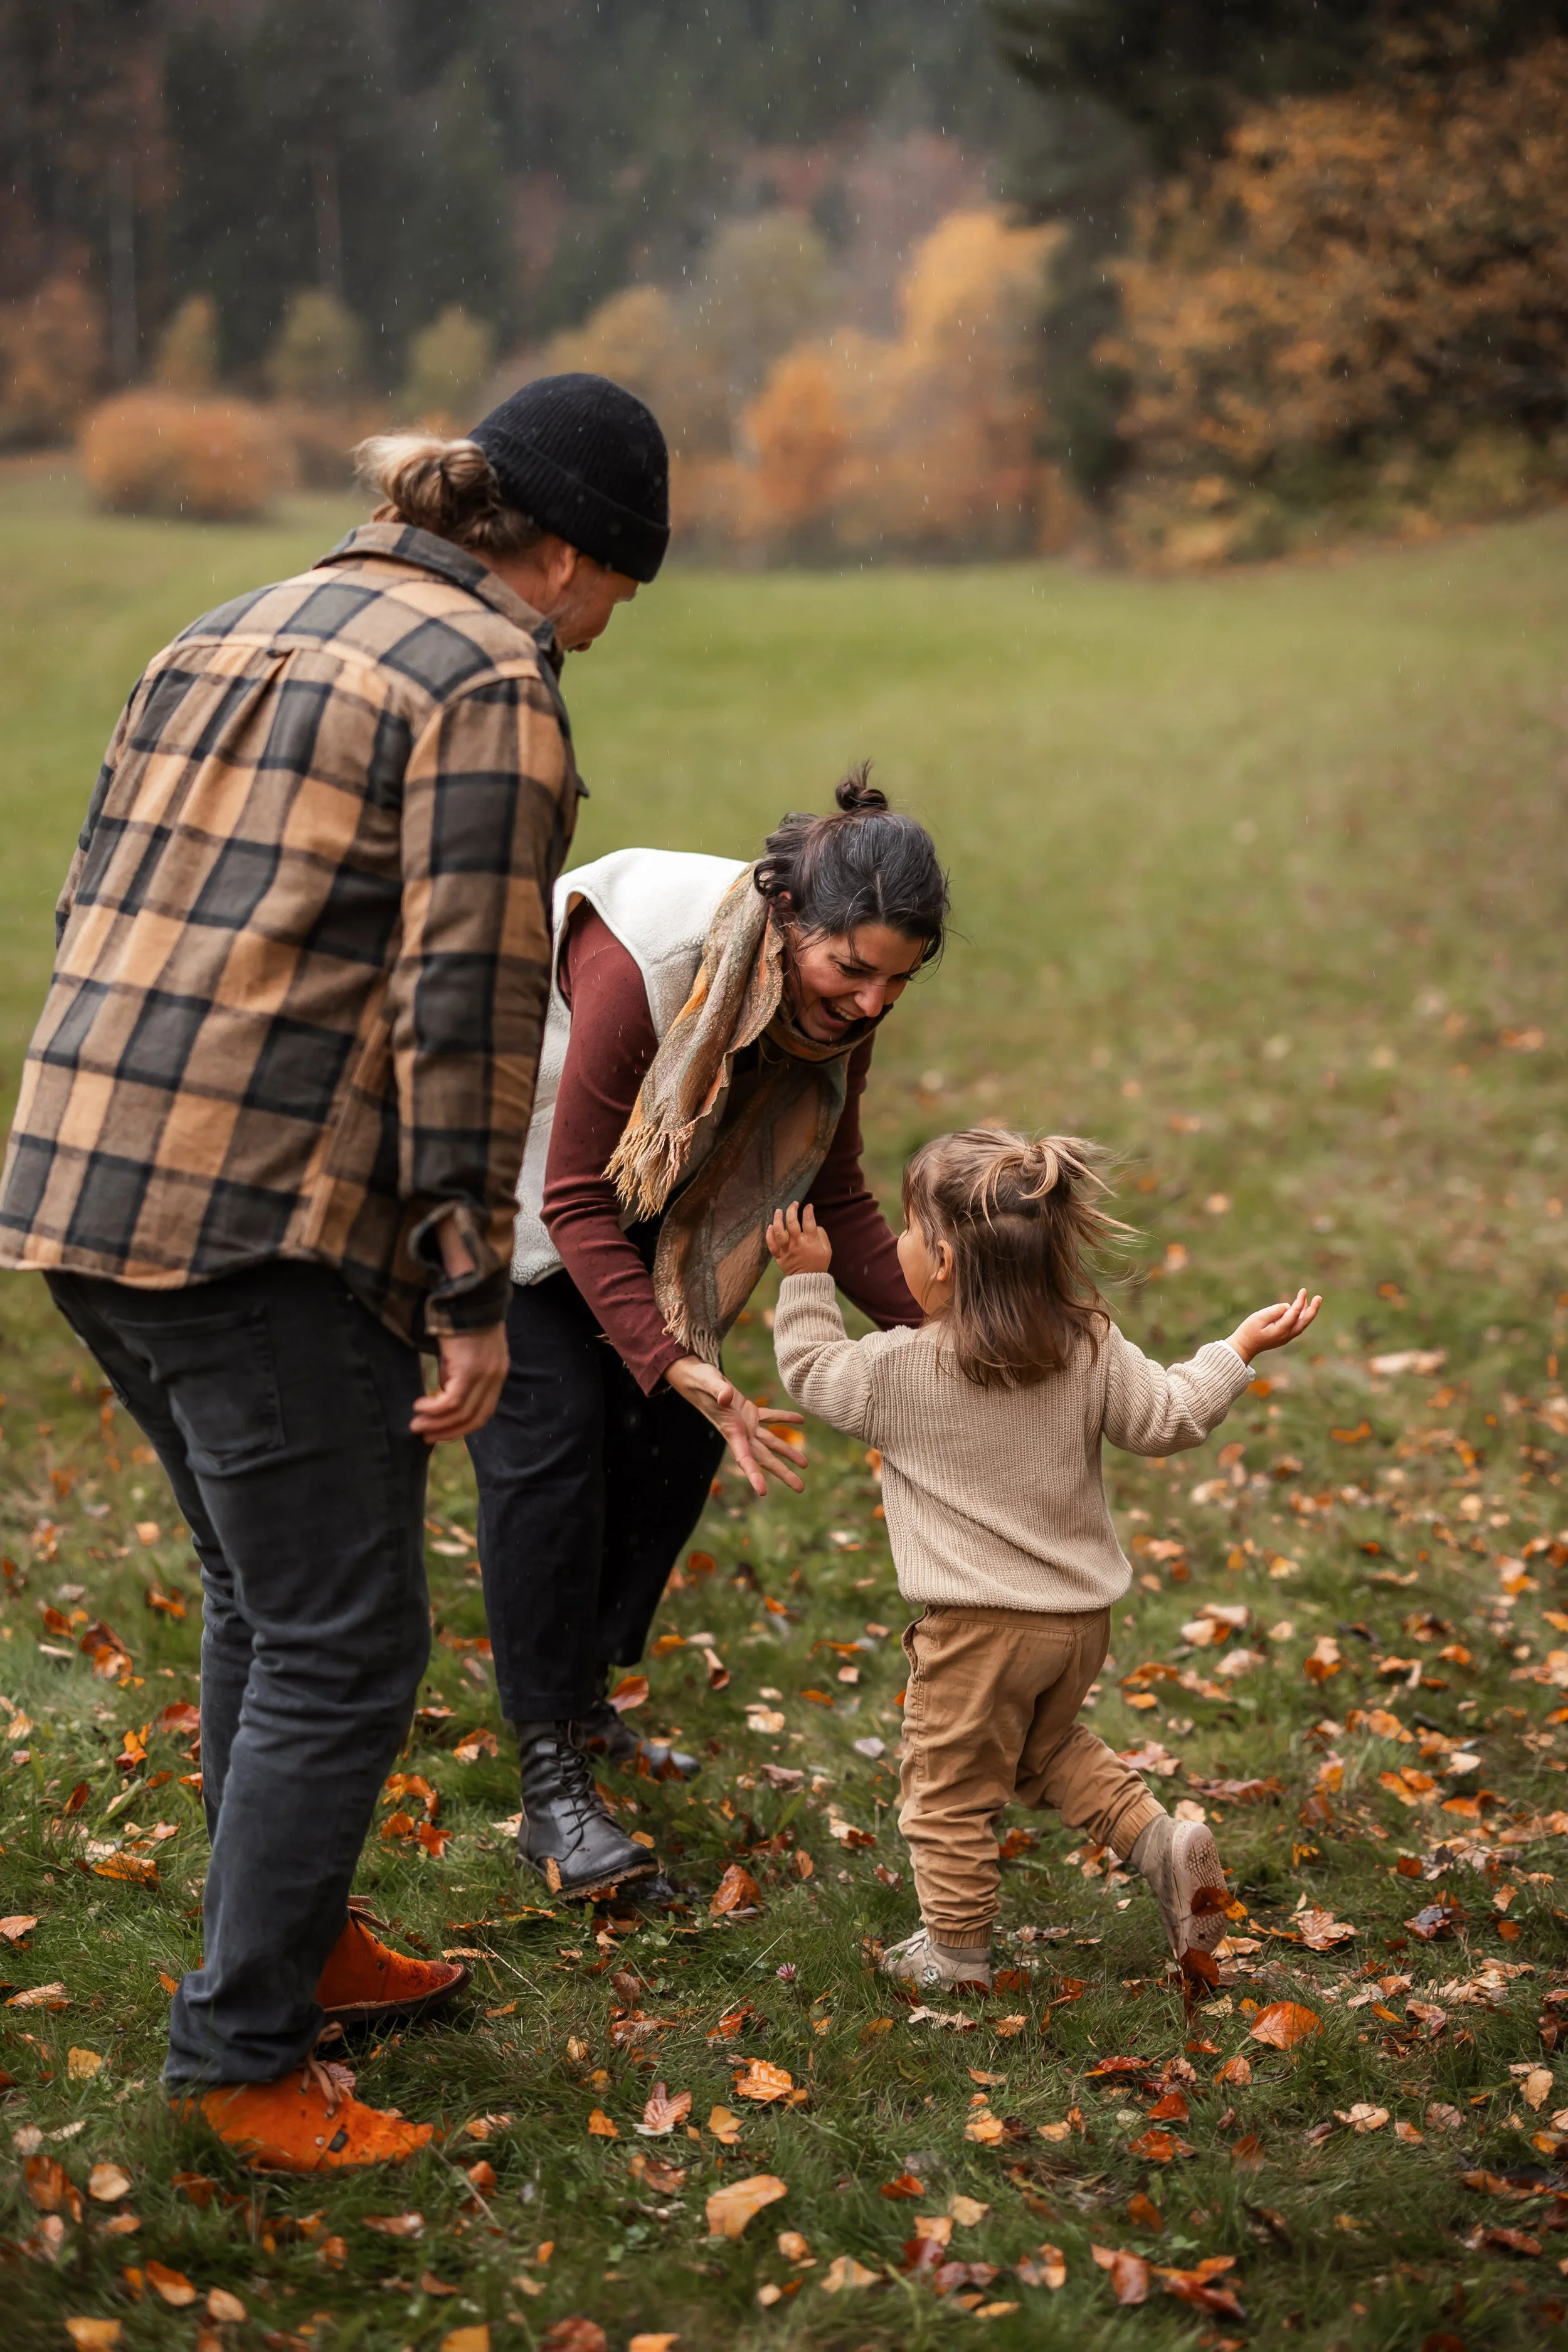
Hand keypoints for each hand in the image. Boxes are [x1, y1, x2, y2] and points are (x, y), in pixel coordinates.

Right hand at [411, 1324, 509, 1440]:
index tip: (441, 1433)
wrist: (468, 1295)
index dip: (462, 1427)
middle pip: (475, 1419)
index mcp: (497, 1374)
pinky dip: (434, 1409)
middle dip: (449, 1432)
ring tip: (416, 1425)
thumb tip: (442, 1394)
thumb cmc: (461, 1319)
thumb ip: (456, 1375)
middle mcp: (495, 1377)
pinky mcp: (470, 1370)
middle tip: (426, 1437)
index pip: (484, 1412)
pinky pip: (451, 1401)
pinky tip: (419, 1405)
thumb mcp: (463, 1353)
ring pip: (461, 1413)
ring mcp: (485, 1375)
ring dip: (436, 1423)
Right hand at [664, 1355, 807, 1496]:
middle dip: (782, 1472)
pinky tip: (800, 1421)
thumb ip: (718, 1391)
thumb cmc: (700, 1381)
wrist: (694, 1378)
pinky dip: (784, 1419)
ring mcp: (745, 1423)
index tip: (763, 1492)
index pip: (744, 1458)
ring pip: (770, 1442)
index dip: (753, 1475)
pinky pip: (769, 1417)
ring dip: (788, 1452)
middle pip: (764, 1457)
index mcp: (731, 1431)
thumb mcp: (708, 1383)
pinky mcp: (749, 1411)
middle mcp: (740, 1432)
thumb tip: (726, 1397)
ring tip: (805, 1465)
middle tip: (800, 1488)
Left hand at [766, 1200, 832, 1276]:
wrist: (808, 1282)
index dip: (808, 1212)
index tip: (808, 1206)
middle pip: (792, 1224)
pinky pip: (771, 1245)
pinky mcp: (779, 1256)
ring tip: (778, 1211)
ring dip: (777, 1219)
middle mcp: (797, 1244)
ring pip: (779, 1232)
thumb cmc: (819, 1264)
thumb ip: (821, 1235)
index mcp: (810, 1242)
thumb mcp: (827, 1250)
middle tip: (794, 1204)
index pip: (809, 1222)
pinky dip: (769, 1235)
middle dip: (792, 1210)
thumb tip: (815, 1225)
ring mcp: (786, 1250)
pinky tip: (770, 1226)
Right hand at [1227, 1288, 1321, 1363]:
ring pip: (1302, 1323)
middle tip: (1319, 1297)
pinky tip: (1302, 1308)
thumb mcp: (1258, 1318)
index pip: (1295, 1313)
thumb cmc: (1249, 1330)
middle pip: (1304, 1321)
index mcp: (1281, 1330)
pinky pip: (1297, 1325)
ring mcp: (1287, 1337)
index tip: (1303, 1291)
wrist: (1244, 1346)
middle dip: (1313, 1308)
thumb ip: (1274, 1311)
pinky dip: (1302, 1316)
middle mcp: (1287, 1335)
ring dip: (1308, 1312)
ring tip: (1314, 1300)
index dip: (1300, 1301)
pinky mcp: (1284, 1336)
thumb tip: (1287, 1307)